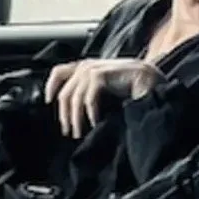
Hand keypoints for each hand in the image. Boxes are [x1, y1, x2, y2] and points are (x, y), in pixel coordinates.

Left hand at [44, 58, 161, 139]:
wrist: (150, 79)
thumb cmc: (129, 85)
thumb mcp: (103, 87)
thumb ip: (88, 91)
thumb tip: (72, 111)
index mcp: (85, 66)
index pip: (59, 72)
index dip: (50, 87)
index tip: (49, 103)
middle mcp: (86, 66)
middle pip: (65, 93)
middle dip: (65, 115)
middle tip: (69, 131)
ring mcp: (92, 69)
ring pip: (74, 98)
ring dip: (75, 119)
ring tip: (79, 133)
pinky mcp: (101, 75)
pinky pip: (88, 99)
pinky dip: (90, 114)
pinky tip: (95, 123)